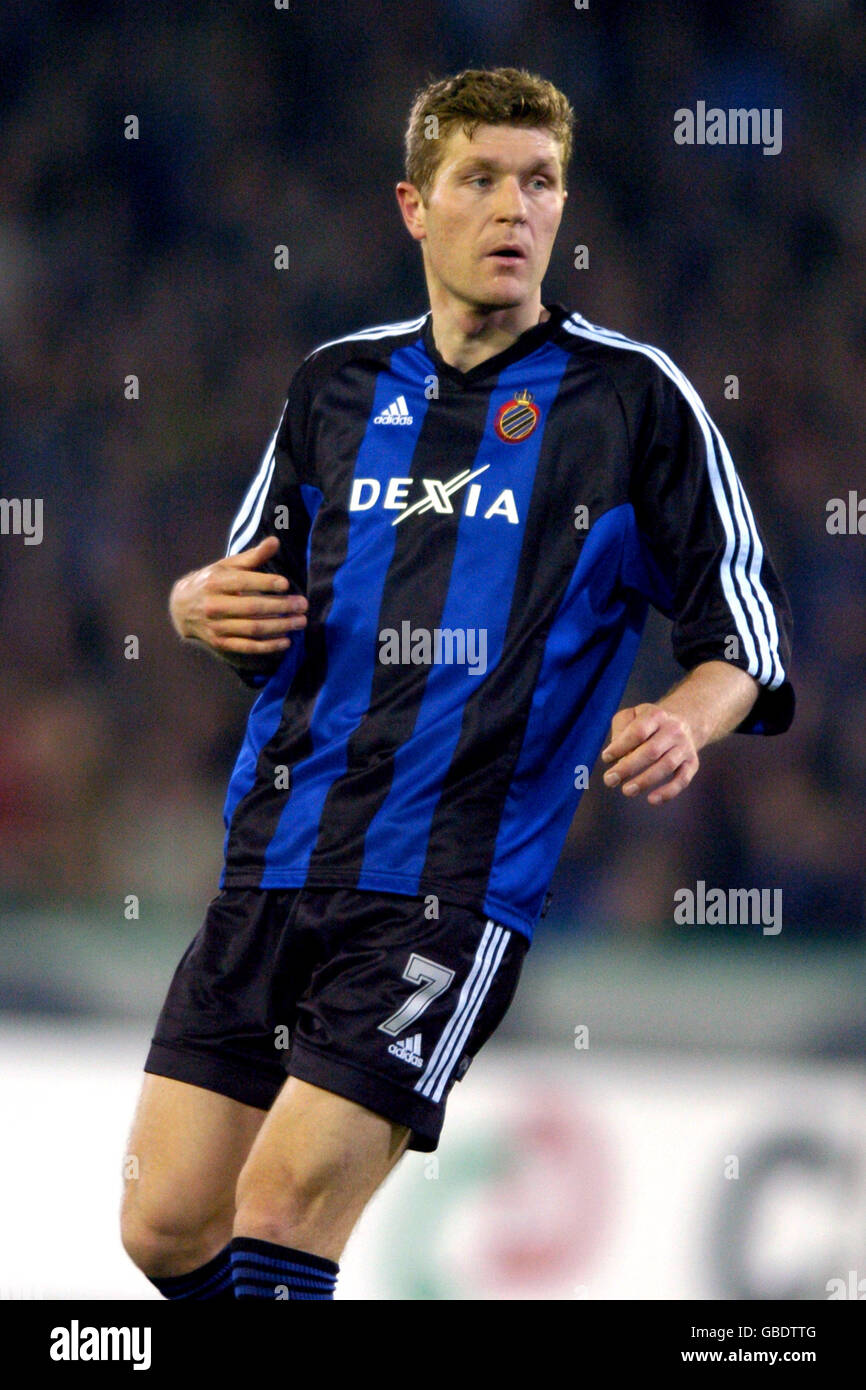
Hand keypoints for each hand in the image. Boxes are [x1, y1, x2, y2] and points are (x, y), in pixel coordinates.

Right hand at [169, 535, 307, 663]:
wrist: (181, 608)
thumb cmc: (212, 581)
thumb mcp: (228, 566)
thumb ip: (253, 556)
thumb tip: (275, 541)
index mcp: (216, 582)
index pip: (243, 582)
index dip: (265, 583)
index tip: (286, 584)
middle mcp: (214, 605)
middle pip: (252, 608)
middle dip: (280, 607)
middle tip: (302, 605)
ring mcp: (216, 626)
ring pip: (252, 629)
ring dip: (279, 627)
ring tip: (300, 622)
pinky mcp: (220, 642)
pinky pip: (247, 647)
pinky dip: (268, 646)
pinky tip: (286, 641)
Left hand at [601, 702, 698, 805]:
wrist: (683, 723)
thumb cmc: (647, 723)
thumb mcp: (631, 715)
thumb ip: (621, 729)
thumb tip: (617, 754)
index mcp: (656, 715)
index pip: (638, 731)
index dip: (621, 746)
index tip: (606, 758)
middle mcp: (674, 730)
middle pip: (651, 751)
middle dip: (628, 767)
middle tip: (610, 780)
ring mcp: (685, 747)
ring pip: (666, 766)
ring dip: (645, 781)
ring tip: (627, 791)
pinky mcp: (692, 763)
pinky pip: (682, 780)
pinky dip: (668, 792)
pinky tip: (652, 800)